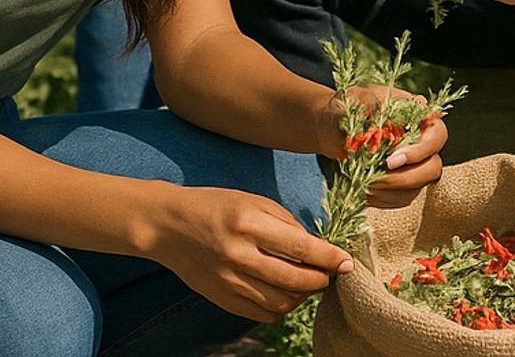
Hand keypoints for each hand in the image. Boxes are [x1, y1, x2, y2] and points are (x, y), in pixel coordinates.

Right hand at [149, 186, 352, 321]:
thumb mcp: (252, 200)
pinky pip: (261, 314)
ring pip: (280, 303)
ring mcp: (228, 281)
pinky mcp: (222, 299)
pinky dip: (281, 308)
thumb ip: (284, 222)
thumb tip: (313, 246)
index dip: (328, 258)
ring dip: (303, 296)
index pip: (300, 248)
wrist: (168, 225)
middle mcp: (238, 255)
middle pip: (294, 281)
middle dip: (321, 280)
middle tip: (331, 274)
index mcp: (248, 223)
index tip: (346, 262)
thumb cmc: (215, 205)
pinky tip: (286, 293)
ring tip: (310, 283)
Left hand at [316, 85, 447, 206]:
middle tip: (377, 176)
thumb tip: (393, 110)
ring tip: (365, 182)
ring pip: (418, 186)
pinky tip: (364, 189)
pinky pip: (402, 198)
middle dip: (406, 177)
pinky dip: (383, 198)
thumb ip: (372, 103)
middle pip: (433, 166)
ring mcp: (413, 163)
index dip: (421, 150)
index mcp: (416, 115)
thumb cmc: (344, 108)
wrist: (330, 127)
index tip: (391, 160)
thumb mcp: (354, 100)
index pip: (437, 134)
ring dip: (392, 189)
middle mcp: (420, 140)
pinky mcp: (402, 183)